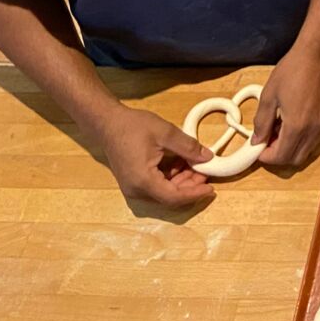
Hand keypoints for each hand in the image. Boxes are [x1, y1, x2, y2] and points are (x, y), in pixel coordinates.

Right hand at [94, 104, 215, 208]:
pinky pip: (156, 187)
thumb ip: (188, 147)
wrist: (108, 123)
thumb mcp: (166, 133)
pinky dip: (171, 178)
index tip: (211, 189)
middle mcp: (136, 190)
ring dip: (182, 182)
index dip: (194, 194)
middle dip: (191, 187)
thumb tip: (208, 157)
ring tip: (197, 166)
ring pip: (164, 193)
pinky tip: (181, 164)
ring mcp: (133, 188)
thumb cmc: (133, 126)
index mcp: (143, 181)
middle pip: (169, 197)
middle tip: (206, 172)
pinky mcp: (133, 182)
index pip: (173, 197)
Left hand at [254, 45, 319, 166]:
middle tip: (270, 140)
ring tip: (283, 129)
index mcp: (297, 125)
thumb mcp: (269, 95)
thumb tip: (257, 141)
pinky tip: (297, 121)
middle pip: (296, 159)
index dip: (267, 157)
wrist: (317, 53)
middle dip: (280, 155)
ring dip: (293, 147)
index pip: (281, 156)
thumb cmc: (291, 70)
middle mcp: (314, 130)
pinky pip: (318, 138)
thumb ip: (262, 122)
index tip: (259, 148)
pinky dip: (305, 138)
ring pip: (308, 150)